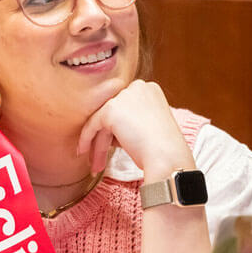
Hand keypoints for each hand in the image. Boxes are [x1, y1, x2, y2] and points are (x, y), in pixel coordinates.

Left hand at [76, 80, 194, 177]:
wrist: (167, 157)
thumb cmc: (163, 150)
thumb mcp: (150, 127)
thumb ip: (132, 122)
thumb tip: (110, 131)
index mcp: (149, 90)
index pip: (125, 107)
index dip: (117, 129)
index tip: (113, 145)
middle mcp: (137, 87)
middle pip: (113, 114)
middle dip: (106, 138)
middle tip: (101, 158)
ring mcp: (124, 97)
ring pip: (103, 121)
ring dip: (98, 145)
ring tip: (96, 165)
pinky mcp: (111, 109)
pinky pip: (93, 124)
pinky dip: (87, 139)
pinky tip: (85, 152)